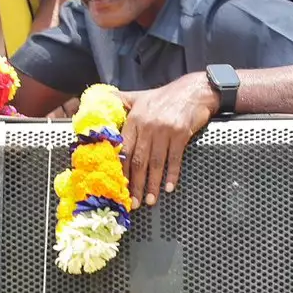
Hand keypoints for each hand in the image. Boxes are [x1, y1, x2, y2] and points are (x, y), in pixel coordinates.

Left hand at [121, 74, 218, 206]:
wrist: (194, 90)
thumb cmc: (165, 96)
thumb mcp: (139, 96)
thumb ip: (120, 102)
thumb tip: (98, 104)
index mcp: (135, 118)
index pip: (124, 148)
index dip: (121, 169)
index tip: (119, 186)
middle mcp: (148, 125)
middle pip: (138, 160)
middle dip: (135, 184)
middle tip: (133, 202)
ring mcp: (165, 130)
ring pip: (156, 163)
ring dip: (152, 184)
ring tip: (150, 201)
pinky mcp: (181, 134)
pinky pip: (174, 159)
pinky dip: (172, 175)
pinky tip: (169, 187)